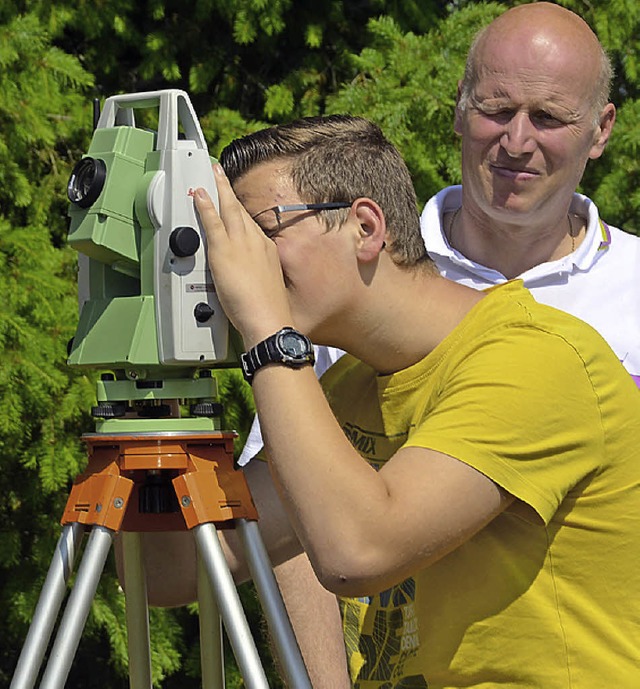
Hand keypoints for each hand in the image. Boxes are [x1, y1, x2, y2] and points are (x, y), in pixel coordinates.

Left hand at [194, 165, 293, 347]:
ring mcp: (241, 244)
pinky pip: (212, 222)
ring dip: (219, 190)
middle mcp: (256, 242)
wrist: (269, 319)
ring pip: (229, 209)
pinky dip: (205, 205)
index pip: (251, 225)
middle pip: (241, 211)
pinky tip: (198, 194)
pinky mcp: (224, 250)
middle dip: (230, 192)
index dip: (241, 212)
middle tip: (221, 175)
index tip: (235, 204)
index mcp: (267, 251)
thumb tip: (252, 280)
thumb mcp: (267, 287)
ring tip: (212, 175)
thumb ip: (257, 277)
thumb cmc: (269, 310)